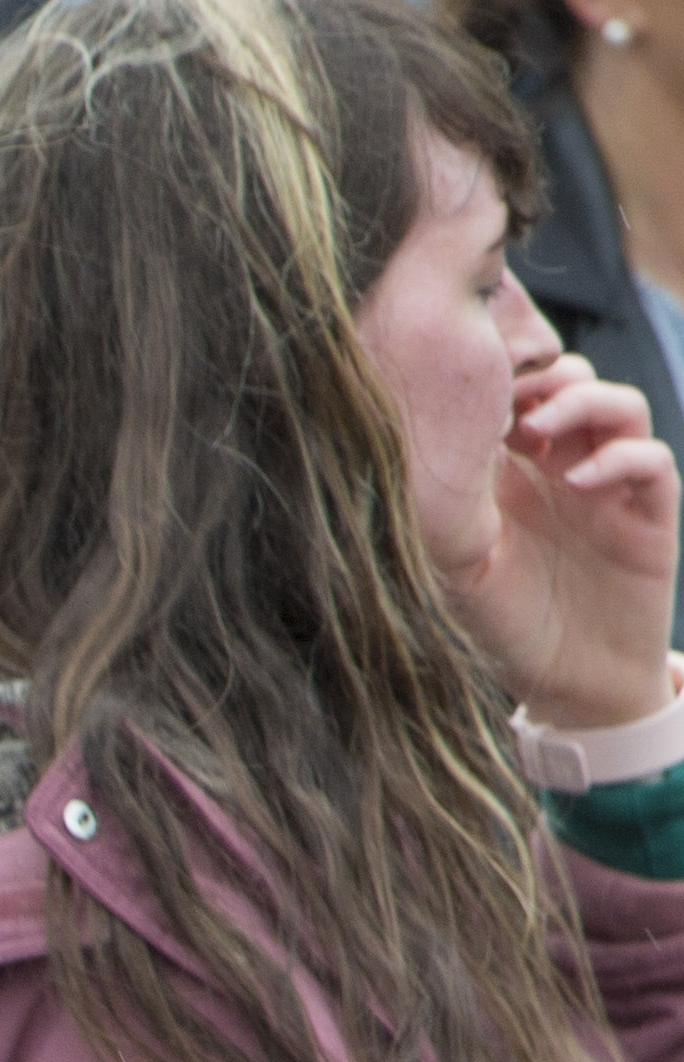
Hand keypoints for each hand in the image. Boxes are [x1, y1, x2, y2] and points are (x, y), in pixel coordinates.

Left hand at [459, 351, 683, 735]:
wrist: (569, 684)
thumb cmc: (501, 626)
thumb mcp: (451, 568)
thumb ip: (441, 512)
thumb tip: (412, 455)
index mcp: (509, 472)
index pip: (513, 395)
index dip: (495, 378)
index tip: (461, 387)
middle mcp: (562, 468)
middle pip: (568, 381)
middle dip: (539, 377)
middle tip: (504, 405)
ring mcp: (608, 487)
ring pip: (617, 405)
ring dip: (581, 401)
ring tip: (537, 430)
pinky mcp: (648, 514)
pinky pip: (650, 459)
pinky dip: (620, 456)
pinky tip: (578, 480)